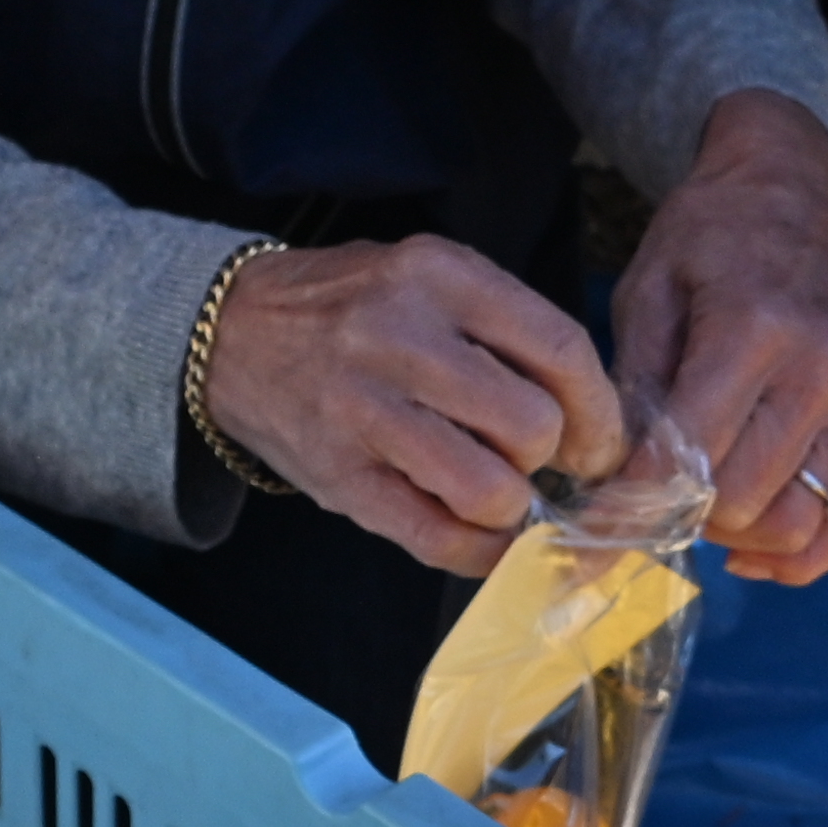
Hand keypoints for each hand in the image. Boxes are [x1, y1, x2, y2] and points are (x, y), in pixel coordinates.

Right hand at [197, 237, 623, 578]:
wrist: (229, 334)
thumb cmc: (350, 308)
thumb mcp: (426, 277)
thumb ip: (501, 328)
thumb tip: (586, 419)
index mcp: (436, 275)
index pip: (559, 349)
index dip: (598, 411)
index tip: (597, 441)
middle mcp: (399, 337)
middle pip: (531, 425)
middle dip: (546, 456)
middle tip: (529, 458)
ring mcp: (362, 411)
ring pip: (490, 489)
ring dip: (509, 504)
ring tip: (492, 488)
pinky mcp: (338, 475)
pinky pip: (436, 537)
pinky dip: (475, 551)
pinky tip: (476, 535)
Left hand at [614, 90, 827, 584]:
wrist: (798, 196)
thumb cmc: (710, 239)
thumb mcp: (648, 293)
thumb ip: (633, 389)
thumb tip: (608, 486)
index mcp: (754, 330)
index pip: (688, 455)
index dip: (631, 507)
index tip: (590, 536)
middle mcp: (819, 371)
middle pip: (742, 500)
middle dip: (682, 516)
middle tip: (645, 501)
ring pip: (795, 521)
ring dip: (733, 535)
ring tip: (696, 505)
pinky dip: (803, 555)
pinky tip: (750, 549)